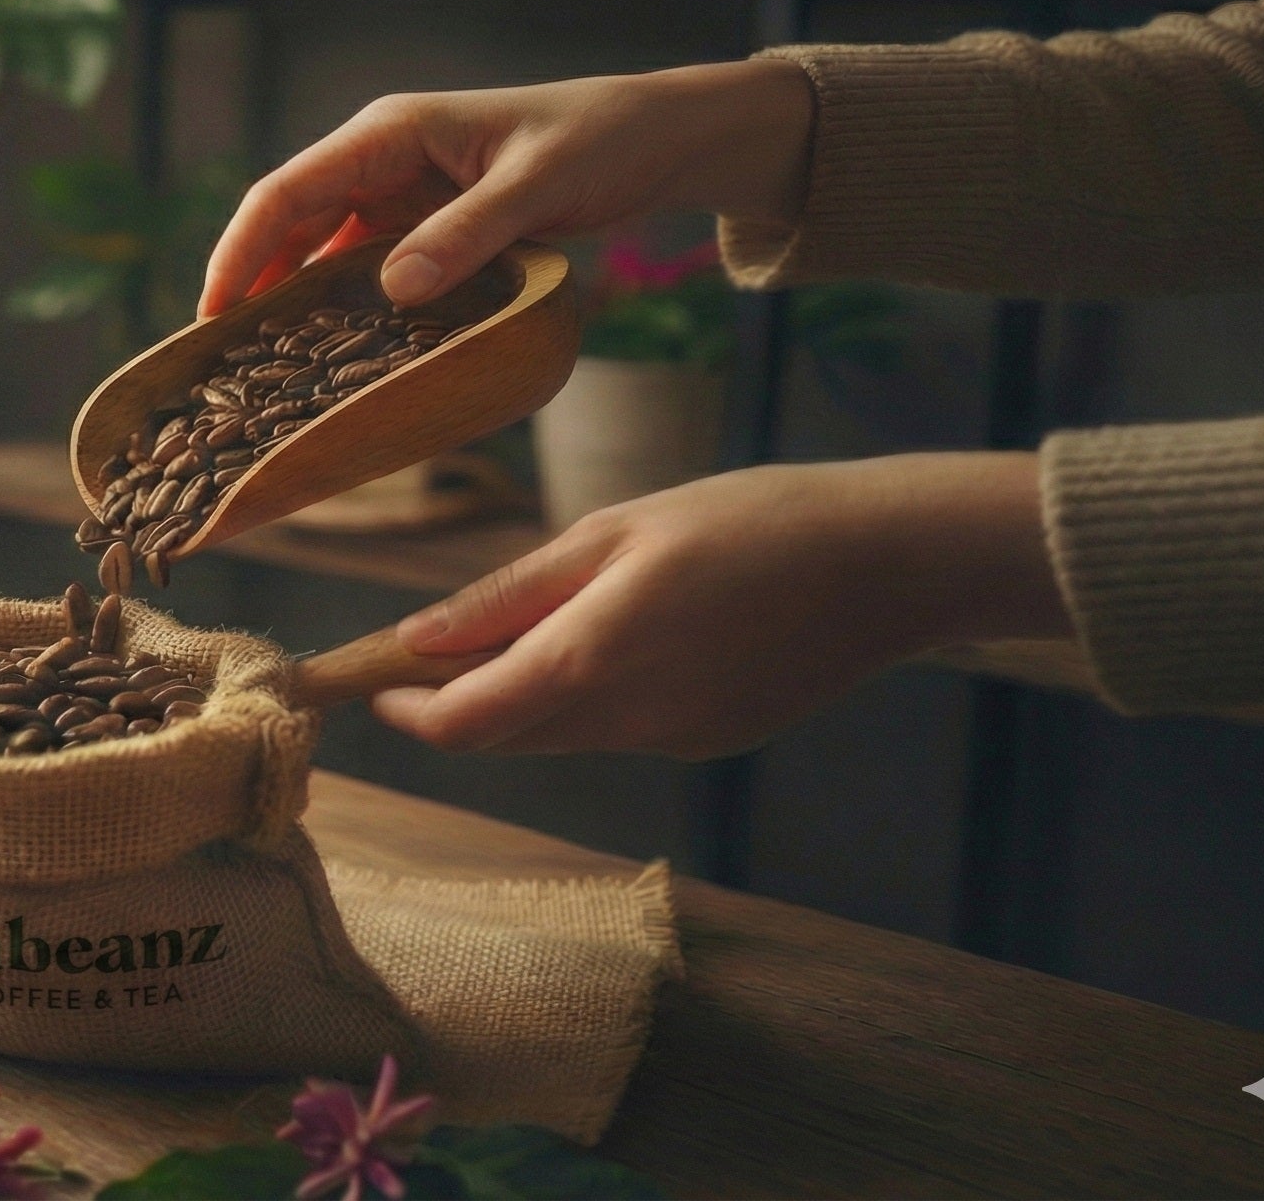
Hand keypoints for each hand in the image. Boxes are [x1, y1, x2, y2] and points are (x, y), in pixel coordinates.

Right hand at [201, 59, 816, 313]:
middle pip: (290, 229)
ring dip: (298, 311)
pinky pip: (368, 276)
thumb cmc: (598, 140)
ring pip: (323, 258)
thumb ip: (467, 233)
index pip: (286, 193)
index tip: (212, 318)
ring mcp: (401, 198)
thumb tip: (393, 289)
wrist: (652, 137)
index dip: (240, 254)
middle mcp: (380, 162)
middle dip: (253, 292)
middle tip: (224, 368)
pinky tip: (339, 363)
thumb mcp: (537, 184)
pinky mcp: (427, 230)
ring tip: (267, 377)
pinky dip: (348, 316)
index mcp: (389, 134)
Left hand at [368, 453, 1072, 758]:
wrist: (889, 562)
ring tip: (540, 619)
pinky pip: (620, 730)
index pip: (461, 724)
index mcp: (590, 662)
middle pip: (502, 738)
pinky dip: (591, 696)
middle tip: (434, 645)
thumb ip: (509, 595)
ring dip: (523, 697)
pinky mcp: (709, 742)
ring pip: (559, 735)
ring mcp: (671, 741)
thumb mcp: (614, 533)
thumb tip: (417, 637)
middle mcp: (625, 722)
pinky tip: (634, 632)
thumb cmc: (748, 520)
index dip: (404, 709)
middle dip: (454, 702)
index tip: (373, 680)